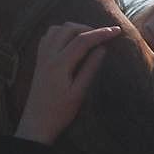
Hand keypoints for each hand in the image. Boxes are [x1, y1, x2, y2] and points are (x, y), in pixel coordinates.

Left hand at [15, 22, 121, 144]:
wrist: (36, 125)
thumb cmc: (59, 113)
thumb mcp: (79, 93)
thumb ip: (90, 68)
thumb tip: (103, 49)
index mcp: (60, 64)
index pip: (83, 40)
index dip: (101, 33)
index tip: (117, 30)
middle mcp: (48, 56)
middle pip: (68, 29)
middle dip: (87, 28)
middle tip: (102, 36)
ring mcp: (41, 57)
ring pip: (56, 29)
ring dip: (73, 29)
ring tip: (87, 38)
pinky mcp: (38, 61)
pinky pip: (48, 37)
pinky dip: (60, 33)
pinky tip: (69, 42)